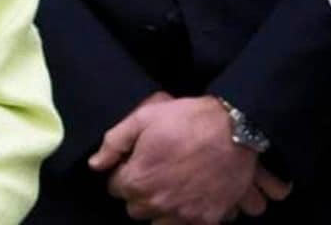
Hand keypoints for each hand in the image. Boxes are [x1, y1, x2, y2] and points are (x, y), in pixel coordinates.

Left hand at [88, 94, 288, 222]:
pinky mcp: (204, 221)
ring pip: (157, 221)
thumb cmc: (189, 119)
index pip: (115, 186)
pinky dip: (184, 215)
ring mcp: (180, 215)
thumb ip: (115, 141)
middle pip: (134, 207)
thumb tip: (95, 164)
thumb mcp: (147, 116)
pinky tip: (191, 194)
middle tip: (157, 168)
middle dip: (141, 189)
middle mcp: (155, 204)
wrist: (235, 129)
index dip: (126, 169)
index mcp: (137, 180)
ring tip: (174, 183)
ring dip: (160, 206)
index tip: (139, 158)